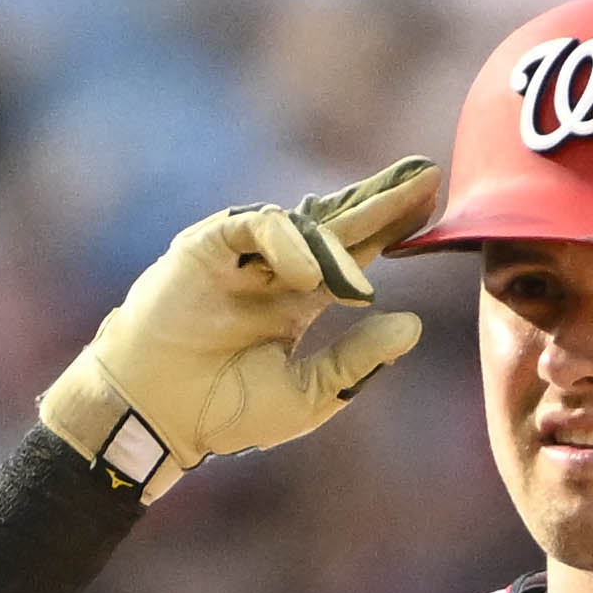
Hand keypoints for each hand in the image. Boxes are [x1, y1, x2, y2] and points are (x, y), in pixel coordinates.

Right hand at [36, 161, 438, 499]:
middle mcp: (274, 268)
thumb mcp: (307, 394)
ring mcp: (240, 254)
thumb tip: (413, 325)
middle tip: (428, 174)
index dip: (392, 227)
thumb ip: (357, 360)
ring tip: (353, 284)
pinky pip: (256, 225)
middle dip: (381, 197)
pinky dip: (287, 243)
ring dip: (335, 243)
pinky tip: (310, 275)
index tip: (435, 207)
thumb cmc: (222, 413)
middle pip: (337, 219)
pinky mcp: (206, 246)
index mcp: (299, 299)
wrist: (157, 417)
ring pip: (301, 222)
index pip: (356, 252)